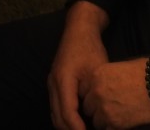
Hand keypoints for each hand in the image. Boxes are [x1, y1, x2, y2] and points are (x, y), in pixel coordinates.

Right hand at [48, 2, 109, 129]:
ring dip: (67, 127)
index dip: (78, 129)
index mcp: (63, 80)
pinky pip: (56, 108)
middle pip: (58, 118)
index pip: (68, 113)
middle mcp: (53, 84)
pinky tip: (79, 123)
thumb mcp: (96, 71)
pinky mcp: (54, 84)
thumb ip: (93, 94)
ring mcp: (51, 84)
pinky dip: (65, 118)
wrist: (78, 30)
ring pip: (54, 114)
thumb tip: (98, 118)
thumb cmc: (90, 48)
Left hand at [80, 58, 149, 128]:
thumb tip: (102, 89)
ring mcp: (105, 108)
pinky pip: (106, 129)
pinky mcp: (115, 123)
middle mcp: (97, 92)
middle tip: (108, 108)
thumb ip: (105, 79)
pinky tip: (122, 122)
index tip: (98, 98)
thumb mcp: (119, 68)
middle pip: (87, 106)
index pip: (83, 90)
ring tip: (116, 116)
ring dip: (103, 120)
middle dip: (96, 108)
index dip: (91, 95)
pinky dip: (112, 128)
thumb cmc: (146, 72)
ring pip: (95, 120)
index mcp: (96, 75)